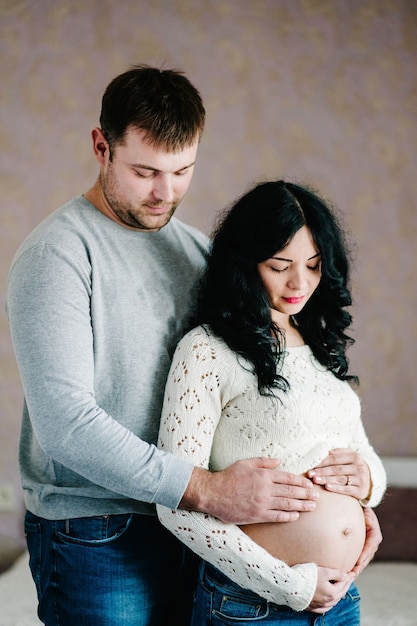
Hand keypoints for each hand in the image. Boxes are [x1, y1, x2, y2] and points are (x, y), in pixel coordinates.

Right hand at [181, 458, 318, 523]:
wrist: (213, 493)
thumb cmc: (229, 476)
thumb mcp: (246, 463)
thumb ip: (263, 461)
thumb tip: (279, 461)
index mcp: (264, 475)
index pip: (288, 478)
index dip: (301, 482)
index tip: (310, 484)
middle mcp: (266, 489)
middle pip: (291, 492)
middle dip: (307, 494)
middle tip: (317, 496)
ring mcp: (262, 503)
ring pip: (288, 505)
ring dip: (302, 505)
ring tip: (312, 507)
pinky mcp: (257, 515)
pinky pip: (277, 516)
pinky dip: (288, 516)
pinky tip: (296, 516)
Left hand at [306, 448, 370, 500]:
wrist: (370, 480)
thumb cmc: (353, 466)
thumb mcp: (349, 456)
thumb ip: (338, 453)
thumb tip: (326, 452)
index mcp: (355, 456)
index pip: (335, 458)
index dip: (322, 461)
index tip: (312, 464)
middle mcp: (360, 467)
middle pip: (336, 469)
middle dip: (322, 471)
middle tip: (310, 474)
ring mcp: (361, 479)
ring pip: (340, 479)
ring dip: (326, 479)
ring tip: (315, 480)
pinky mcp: (361, 491)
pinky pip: (346, 489)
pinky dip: (336, 488)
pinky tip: (326, 487)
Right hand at [307, 567, 355, 613]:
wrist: (291, 585)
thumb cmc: (307, 577)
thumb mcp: (324, 571)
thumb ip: (337, 574)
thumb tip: (346, 576)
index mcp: (332, 593)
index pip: (343, 584)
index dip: (348, 577)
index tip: (352, 572)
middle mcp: (327, 602)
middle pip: (340, 593)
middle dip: (345, 585)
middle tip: (349, 578)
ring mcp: (320, 606)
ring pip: (334, 601)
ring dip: (338, 594)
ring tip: (340, 587)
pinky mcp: (312, 607)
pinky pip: (325, 607)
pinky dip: (330, 602)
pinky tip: (329, 600)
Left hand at [351, 507, 381, 576]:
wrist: (360, 512)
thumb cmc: (363, 511)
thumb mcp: (367, 511)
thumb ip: (368, 516)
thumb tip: (368, 522)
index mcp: (375, 536)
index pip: (370, 547)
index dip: (364, 556)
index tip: (358, 563)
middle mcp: (372, 544)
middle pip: (366, 557)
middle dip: (360, 566)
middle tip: (353, 574)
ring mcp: (367, 548)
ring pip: (362, 560)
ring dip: (356, 569)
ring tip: (349, 576)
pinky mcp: (361, 550)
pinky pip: (357, 559)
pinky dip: (353, 566)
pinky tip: (347, 572)